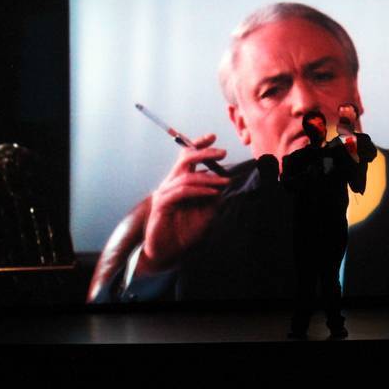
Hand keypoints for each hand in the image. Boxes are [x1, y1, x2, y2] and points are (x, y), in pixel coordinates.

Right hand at [138, 134, 228, 274]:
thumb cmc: (184, 232)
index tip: (212, 137)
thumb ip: (213, 198)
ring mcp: (165, 193)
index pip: (186, 157)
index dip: (197, 144)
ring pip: (186, 176)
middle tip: (223, 152)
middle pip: (184, 159)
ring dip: (208, 177)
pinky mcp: (162, 205)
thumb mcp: (206, 213)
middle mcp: (171, 184)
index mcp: (180, 182)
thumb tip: (227, 185)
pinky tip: (212, 193)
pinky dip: (199, 191)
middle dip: (204, 152)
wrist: (167, 251)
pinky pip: (182, 192)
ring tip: (224, 182)